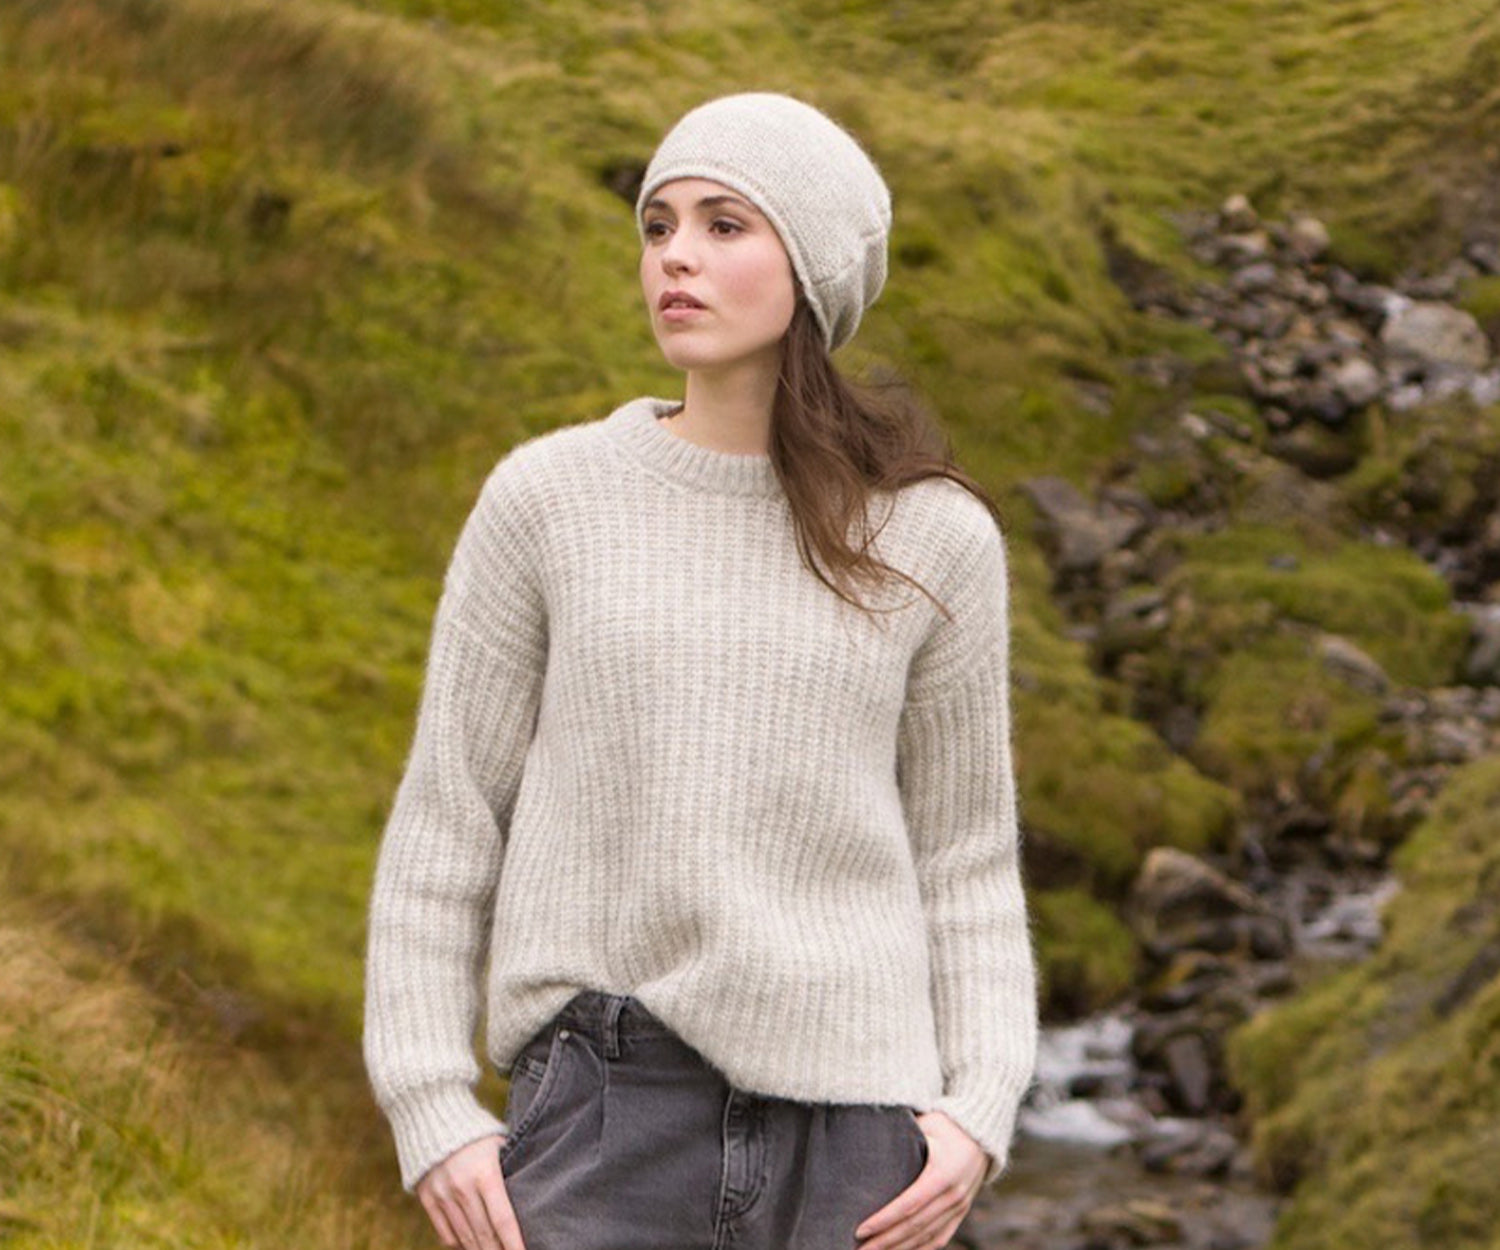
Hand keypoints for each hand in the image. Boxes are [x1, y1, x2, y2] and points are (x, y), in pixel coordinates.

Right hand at [415, 1133, 526, 1249]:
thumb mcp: (499, 1144)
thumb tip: (529, 1195)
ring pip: (465, 1238)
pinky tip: (472, 1245)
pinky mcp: (427, 1198)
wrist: (432, 1114)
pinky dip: (460, 1244)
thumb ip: (511, 1170)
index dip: (514, 1243)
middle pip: (484, 1234)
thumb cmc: (476, 1130)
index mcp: (485, 1173)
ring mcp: (442, 1195)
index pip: (503, 1219)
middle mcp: (462, 1187)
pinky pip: (445, 1233)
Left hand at [854, 1111, 987, 1248]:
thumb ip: (904, 1136)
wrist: (983, 1132)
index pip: (908, 1205)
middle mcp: (953, 1195)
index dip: (883, 1221)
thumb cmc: (947, 1123)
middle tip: (859, 1249)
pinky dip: (921, 1249)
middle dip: (885, 1241)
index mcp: (943, 1174)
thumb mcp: (927, 1124)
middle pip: (914, 1227)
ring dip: (899, 1249)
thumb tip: (871, 1141)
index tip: (861, 1230)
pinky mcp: (962, 1211)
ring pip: (927, 1237)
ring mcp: (960, 1206)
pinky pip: (941, 1237)